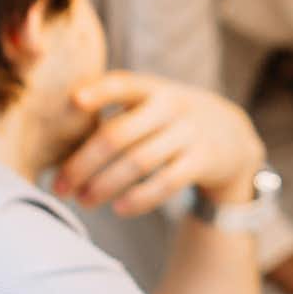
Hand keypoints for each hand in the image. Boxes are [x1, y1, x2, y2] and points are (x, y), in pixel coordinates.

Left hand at [55, 71, 266, 217]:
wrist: (233, 135)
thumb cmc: (172, 122)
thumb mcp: (154, 103)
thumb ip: (118, 114)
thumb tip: (59, 145)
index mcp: (154, 88)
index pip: (124, 84)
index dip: (100, 91)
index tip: (74, 101)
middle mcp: (173, 107)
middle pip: (120, 134)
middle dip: (83, 163)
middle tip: (59, 187)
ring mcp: (190, 134)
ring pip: (138, 162)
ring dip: (105, 185)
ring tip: (83, 201)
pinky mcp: (203, 161)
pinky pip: (166, 183)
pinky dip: (139, 198)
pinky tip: (119, 209)